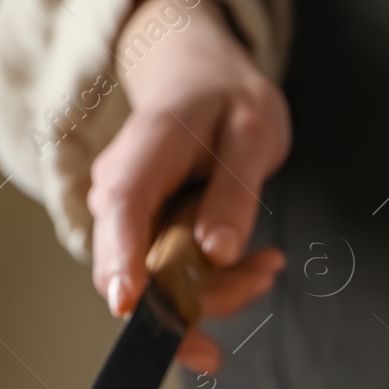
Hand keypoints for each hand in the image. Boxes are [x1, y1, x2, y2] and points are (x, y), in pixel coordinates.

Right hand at [88, 0, 291, 372]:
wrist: (202, 84)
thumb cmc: (226, 102)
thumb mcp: (251, 134)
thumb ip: (235, 192)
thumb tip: (217, 251)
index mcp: (143, 153)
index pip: (122, 209)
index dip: (122, 259)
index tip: (129, 304)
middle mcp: (120, 193)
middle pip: (138, 268)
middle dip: (202, 296)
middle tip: (265, 275)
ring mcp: (129, 221)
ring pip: (160, 286)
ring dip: (220, 290)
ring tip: (269, 263)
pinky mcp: (146, 240)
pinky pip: (176, 282)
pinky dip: (218, 283)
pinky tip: (257, 264)